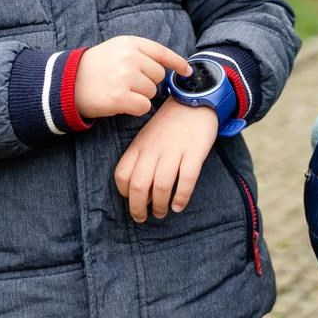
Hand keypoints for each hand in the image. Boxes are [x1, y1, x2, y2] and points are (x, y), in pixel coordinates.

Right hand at [74, 37, 190, 118]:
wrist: (66, 83)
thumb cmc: (95, 67)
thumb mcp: (116, 49)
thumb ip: (141, 54)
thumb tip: (168, 68)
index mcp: (130, 43)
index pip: (161, 52)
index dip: (177, 63)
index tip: (187, 71)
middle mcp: (130, 58)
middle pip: (158, 76)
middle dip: (148, 82)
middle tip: (128, 83)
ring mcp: (125, 77)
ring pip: (152, 92)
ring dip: (141, 96)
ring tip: (121, 91)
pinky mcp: (120, 97)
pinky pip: (144, 106)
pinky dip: (136, 108)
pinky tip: (121, 103)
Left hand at [114, 98, 218, 222]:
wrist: (194, 100)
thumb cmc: (169, 124)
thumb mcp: (147, 137)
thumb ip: (142, 159)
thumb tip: (143, 191)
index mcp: (140, 146)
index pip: (122, 175)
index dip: (124, 194)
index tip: (133, 202)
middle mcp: (154, 150)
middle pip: (139, 185)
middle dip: (139, 208)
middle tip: (143, 217)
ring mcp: (175, 150)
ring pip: (162, 185)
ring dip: (160, 205)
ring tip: (163, 212)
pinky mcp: (195, 152)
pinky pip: (187, 179)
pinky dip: (182, 197)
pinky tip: (179, 205)